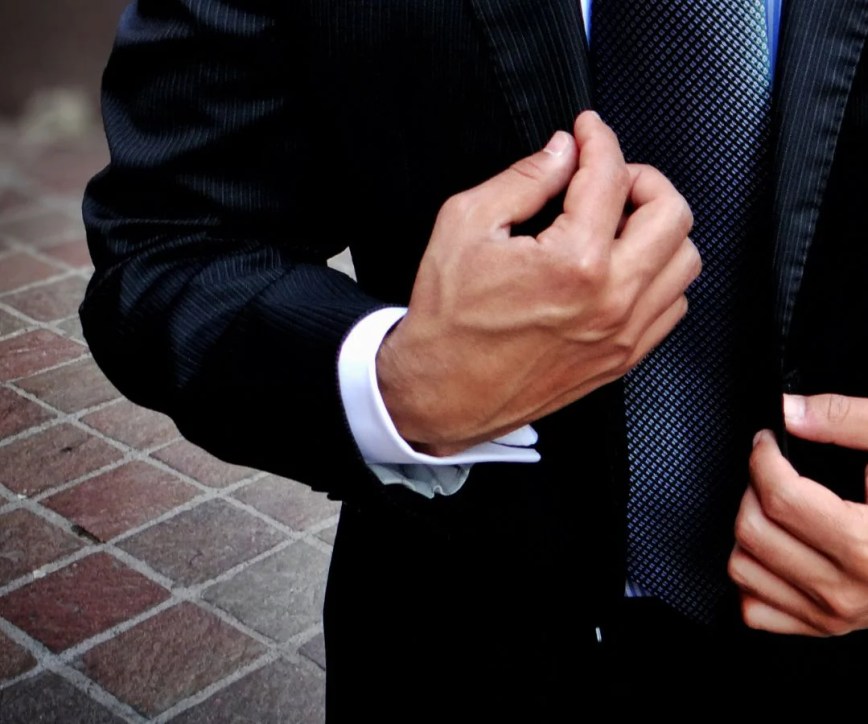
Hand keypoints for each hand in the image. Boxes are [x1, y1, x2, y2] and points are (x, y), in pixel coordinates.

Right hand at [377, 111, 699, 454]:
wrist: (443, 390)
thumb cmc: (449, 320)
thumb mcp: (465, 227)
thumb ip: (522, 180)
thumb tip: (561, 152)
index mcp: (573, 262)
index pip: (610, 176)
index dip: (599, 139)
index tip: (588, 132)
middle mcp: (611, 300)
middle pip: (672, 213)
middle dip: (642, 178)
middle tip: (608, 176)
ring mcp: (622, 333)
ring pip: (684, 260)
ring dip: (659, 227)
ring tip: (619, 222)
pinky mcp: (621, 358)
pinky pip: (673, 305)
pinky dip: (660, 275)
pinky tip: (624, 266)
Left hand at [729, 393, 867, 635]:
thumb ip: (845, 420)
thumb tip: (790, 412)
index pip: (781, 498)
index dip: (763, 457)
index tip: (767, 442)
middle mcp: (850, 589)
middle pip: (753, 530)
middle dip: (753, 489)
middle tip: (774, 471)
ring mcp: (836, 615)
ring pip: (743, 568)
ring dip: (749, 531)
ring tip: (778, 509)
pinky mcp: (825, 628)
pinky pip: (753, 606)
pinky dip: (755, 575)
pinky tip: (779, 548)